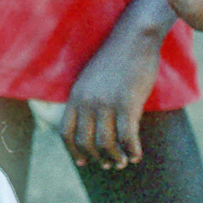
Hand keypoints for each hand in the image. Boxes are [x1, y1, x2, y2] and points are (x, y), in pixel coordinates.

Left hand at [62, 25, 159, 168]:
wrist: (134, 37)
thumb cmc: (116, 57)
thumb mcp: (91, 78)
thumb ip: (87, 98)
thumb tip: (91, 122)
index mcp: (75, 95)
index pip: (66, 132)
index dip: (73, 151)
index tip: (82, 162)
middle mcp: (87, 102)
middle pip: (85, 142)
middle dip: (96, 158)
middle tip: (108, 164)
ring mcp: (106, 103)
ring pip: (106, 144)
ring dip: (115, 158)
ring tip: (123, 161)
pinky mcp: (127, 104)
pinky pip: (127, 137)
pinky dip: (132, 150)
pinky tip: (137, 155)